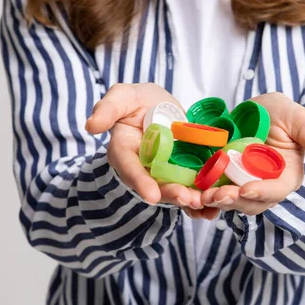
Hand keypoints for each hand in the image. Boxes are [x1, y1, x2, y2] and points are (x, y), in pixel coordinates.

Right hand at [85, 83, 204, 208]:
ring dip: (189, 200)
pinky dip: (203, 200)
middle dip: (171, 194)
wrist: (162, 106)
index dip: (140, 182)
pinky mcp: (184, 174)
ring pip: (176, 191)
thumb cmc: (139, 101)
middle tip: (187, 199)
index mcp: (125, 151)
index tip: (151, 196)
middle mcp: (144, 168)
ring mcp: (165, 173)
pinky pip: (192, 189)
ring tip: (203, 204)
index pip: (130, 168)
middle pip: (156, 185)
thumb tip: (91, 125)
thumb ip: (108, 108)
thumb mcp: (123, 96)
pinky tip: (213, 208)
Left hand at [201, 92, 304, 213]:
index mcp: (285, 177)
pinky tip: (191, 195)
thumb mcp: (300, 119)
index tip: (246, 190)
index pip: (275, 191)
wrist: (251, 109)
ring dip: (215, 202)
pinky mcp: (220, 181)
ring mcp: (240, 185)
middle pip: (249, 203)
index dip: (262, 192)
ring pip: (229, 202)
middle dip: (233, 201)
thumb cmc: (280, 112)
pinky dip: (201, 198)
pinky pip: (211, 193)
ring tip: (201, 196)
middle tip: (215, 195)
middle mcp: (263, 186)